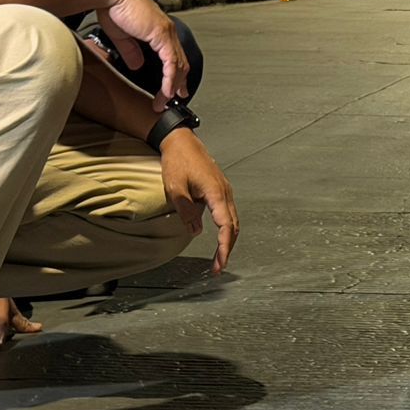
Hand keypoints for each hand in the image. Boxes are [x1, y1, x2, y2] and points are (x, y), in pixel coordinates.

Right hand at [97, 0, 188, 103]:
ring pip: (178, 65)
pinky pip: (171, 62)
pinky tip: (166, 91)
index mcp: (159, 30)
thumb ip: (131, 51)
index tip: (173, 89)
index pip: (174, 57)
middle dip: (178, 84)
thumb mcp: (122, 36)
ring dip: (172, 86)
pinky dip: (170, 79)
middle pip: (181, 63)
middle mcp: (167, 31)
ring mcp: (166, 32)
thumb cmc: (113, 7)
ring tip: (164, 101)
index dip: (175, 75)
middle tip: (172, 100)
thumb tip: (137, 65)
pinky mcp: (161, 34)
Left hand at [159, 129, 239, 273]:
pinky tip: (218, 237)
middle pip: (233, 226)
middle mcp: (225, 192)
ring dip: (227, 239)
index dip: (224, 247)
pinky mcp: (220, 189)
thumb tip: (196, 231)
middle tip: (218, 267)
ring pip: (232, 220)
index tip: (219, 264)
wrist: (181, 141)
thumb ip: (186, 212)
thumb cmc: (178, 161)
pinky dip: (225, 228)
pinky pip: (227, 212)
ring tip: (219, 257)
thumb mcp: (175, 189)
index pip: (225, 226)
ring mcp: (224, 190)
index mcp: (216, 193)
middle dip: (228, 248)